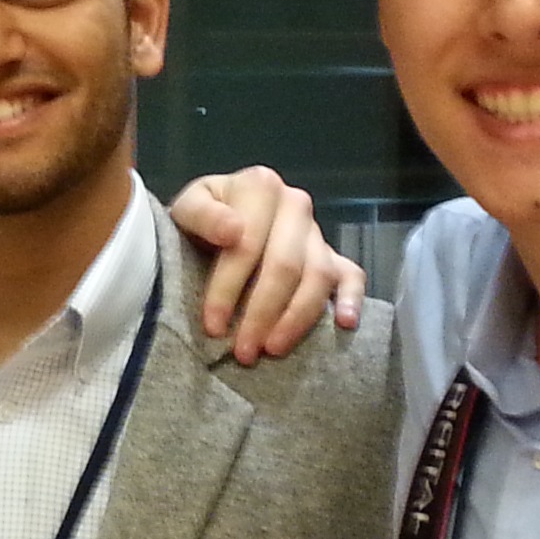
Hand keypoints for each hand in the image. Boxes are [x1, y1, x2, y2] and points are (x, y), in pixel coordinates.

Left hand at [169, 165, 368, 361]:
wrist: (214, 225)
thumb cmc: (200, 222)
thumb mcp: (187, 209)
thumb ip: (202, 215)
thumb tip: (233, 231)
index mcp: (261, 187)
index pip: (247, 244)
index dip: (228, 289)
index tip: (213, 326)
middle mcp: (295, 205)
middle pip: (285, 265)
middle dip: (262, 313)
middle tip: (243, 352)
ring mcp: (317, 233)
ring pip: (318, 277)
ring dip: (297, 318)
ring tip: (273, 350)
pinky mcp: (334, 257)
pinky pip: (352, 276)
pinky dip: (352, 299)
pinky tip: (345, 324)